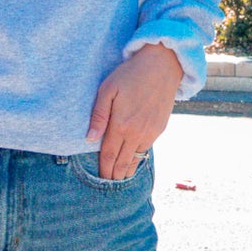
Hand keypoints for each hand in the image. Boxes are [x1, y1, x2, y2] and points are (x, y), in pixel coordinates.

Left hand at [86, 43, 183, 178]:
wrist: (162, 65)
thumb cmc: (130, 74)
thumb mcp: (107, 90)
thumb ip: (98, 116)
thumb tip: (90, 139)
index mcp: (121, 125)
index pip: (109, 155)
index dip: (103, 170)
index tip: (99, 181)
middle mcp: (137, 133)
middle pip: (123, 163)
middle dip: (114, 176)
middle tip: (107, 185)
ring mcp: (150, 132)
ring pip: (136, 159)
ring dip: (127, 171)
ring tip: (119, 178)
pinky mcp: (159, 129)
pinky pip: (146, 149)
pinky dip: (138, 158)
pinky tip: (132, 160)